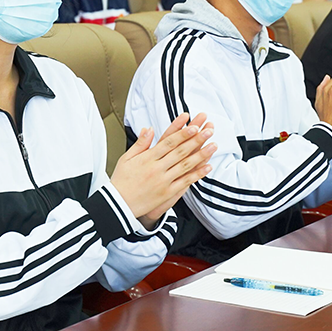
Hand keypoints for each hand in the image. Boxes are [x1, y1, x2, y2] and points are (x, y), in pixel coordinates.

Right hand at [110, 112, 216, 227]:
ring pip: (186, 165)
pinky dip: (197, 174)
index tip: (194, 125)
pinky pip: (185, 182)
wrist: (118, 205)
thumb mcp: (127, 158)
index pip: (168, 142)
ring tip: (214, 145)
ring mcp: (163, 181)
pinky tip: (208, 166)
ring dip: (201, 154)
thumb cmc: (122, 180)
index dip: (182, 133)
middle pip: (180, 151)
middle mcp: (157, 168)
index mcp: (147, 158)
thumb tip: (149, 129)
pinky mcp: (167, 192)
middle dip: (196, 139)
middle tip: (209, 129)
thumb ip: (140, 143)